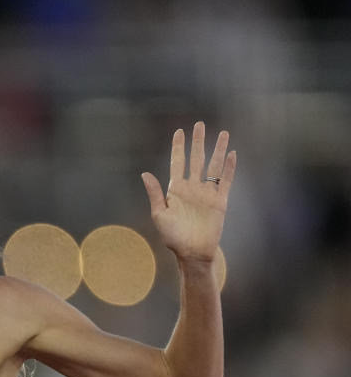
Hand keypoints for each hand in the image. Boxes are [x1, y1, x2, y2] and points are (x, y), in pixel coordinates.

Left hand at [141, 122, 236, 262]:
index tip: (179, 132)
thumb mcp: (160, 214)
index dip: (178, 147)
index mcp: (176, 189)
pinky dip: (229, 168)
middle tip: (200, 124)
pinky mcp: (220, 201)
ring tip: (222, 133)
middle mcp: (192, 188)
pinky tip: (231, 154)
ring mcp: (207, 193)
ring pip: (213, 166)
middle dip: (198, 142)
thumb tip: (145, 173)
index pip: (178, 162)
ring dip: (217, 149)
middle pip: (196, 159)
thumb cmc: (173, 236)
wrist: (192, 252)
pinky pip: (226, 181)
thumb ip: (155, 193)